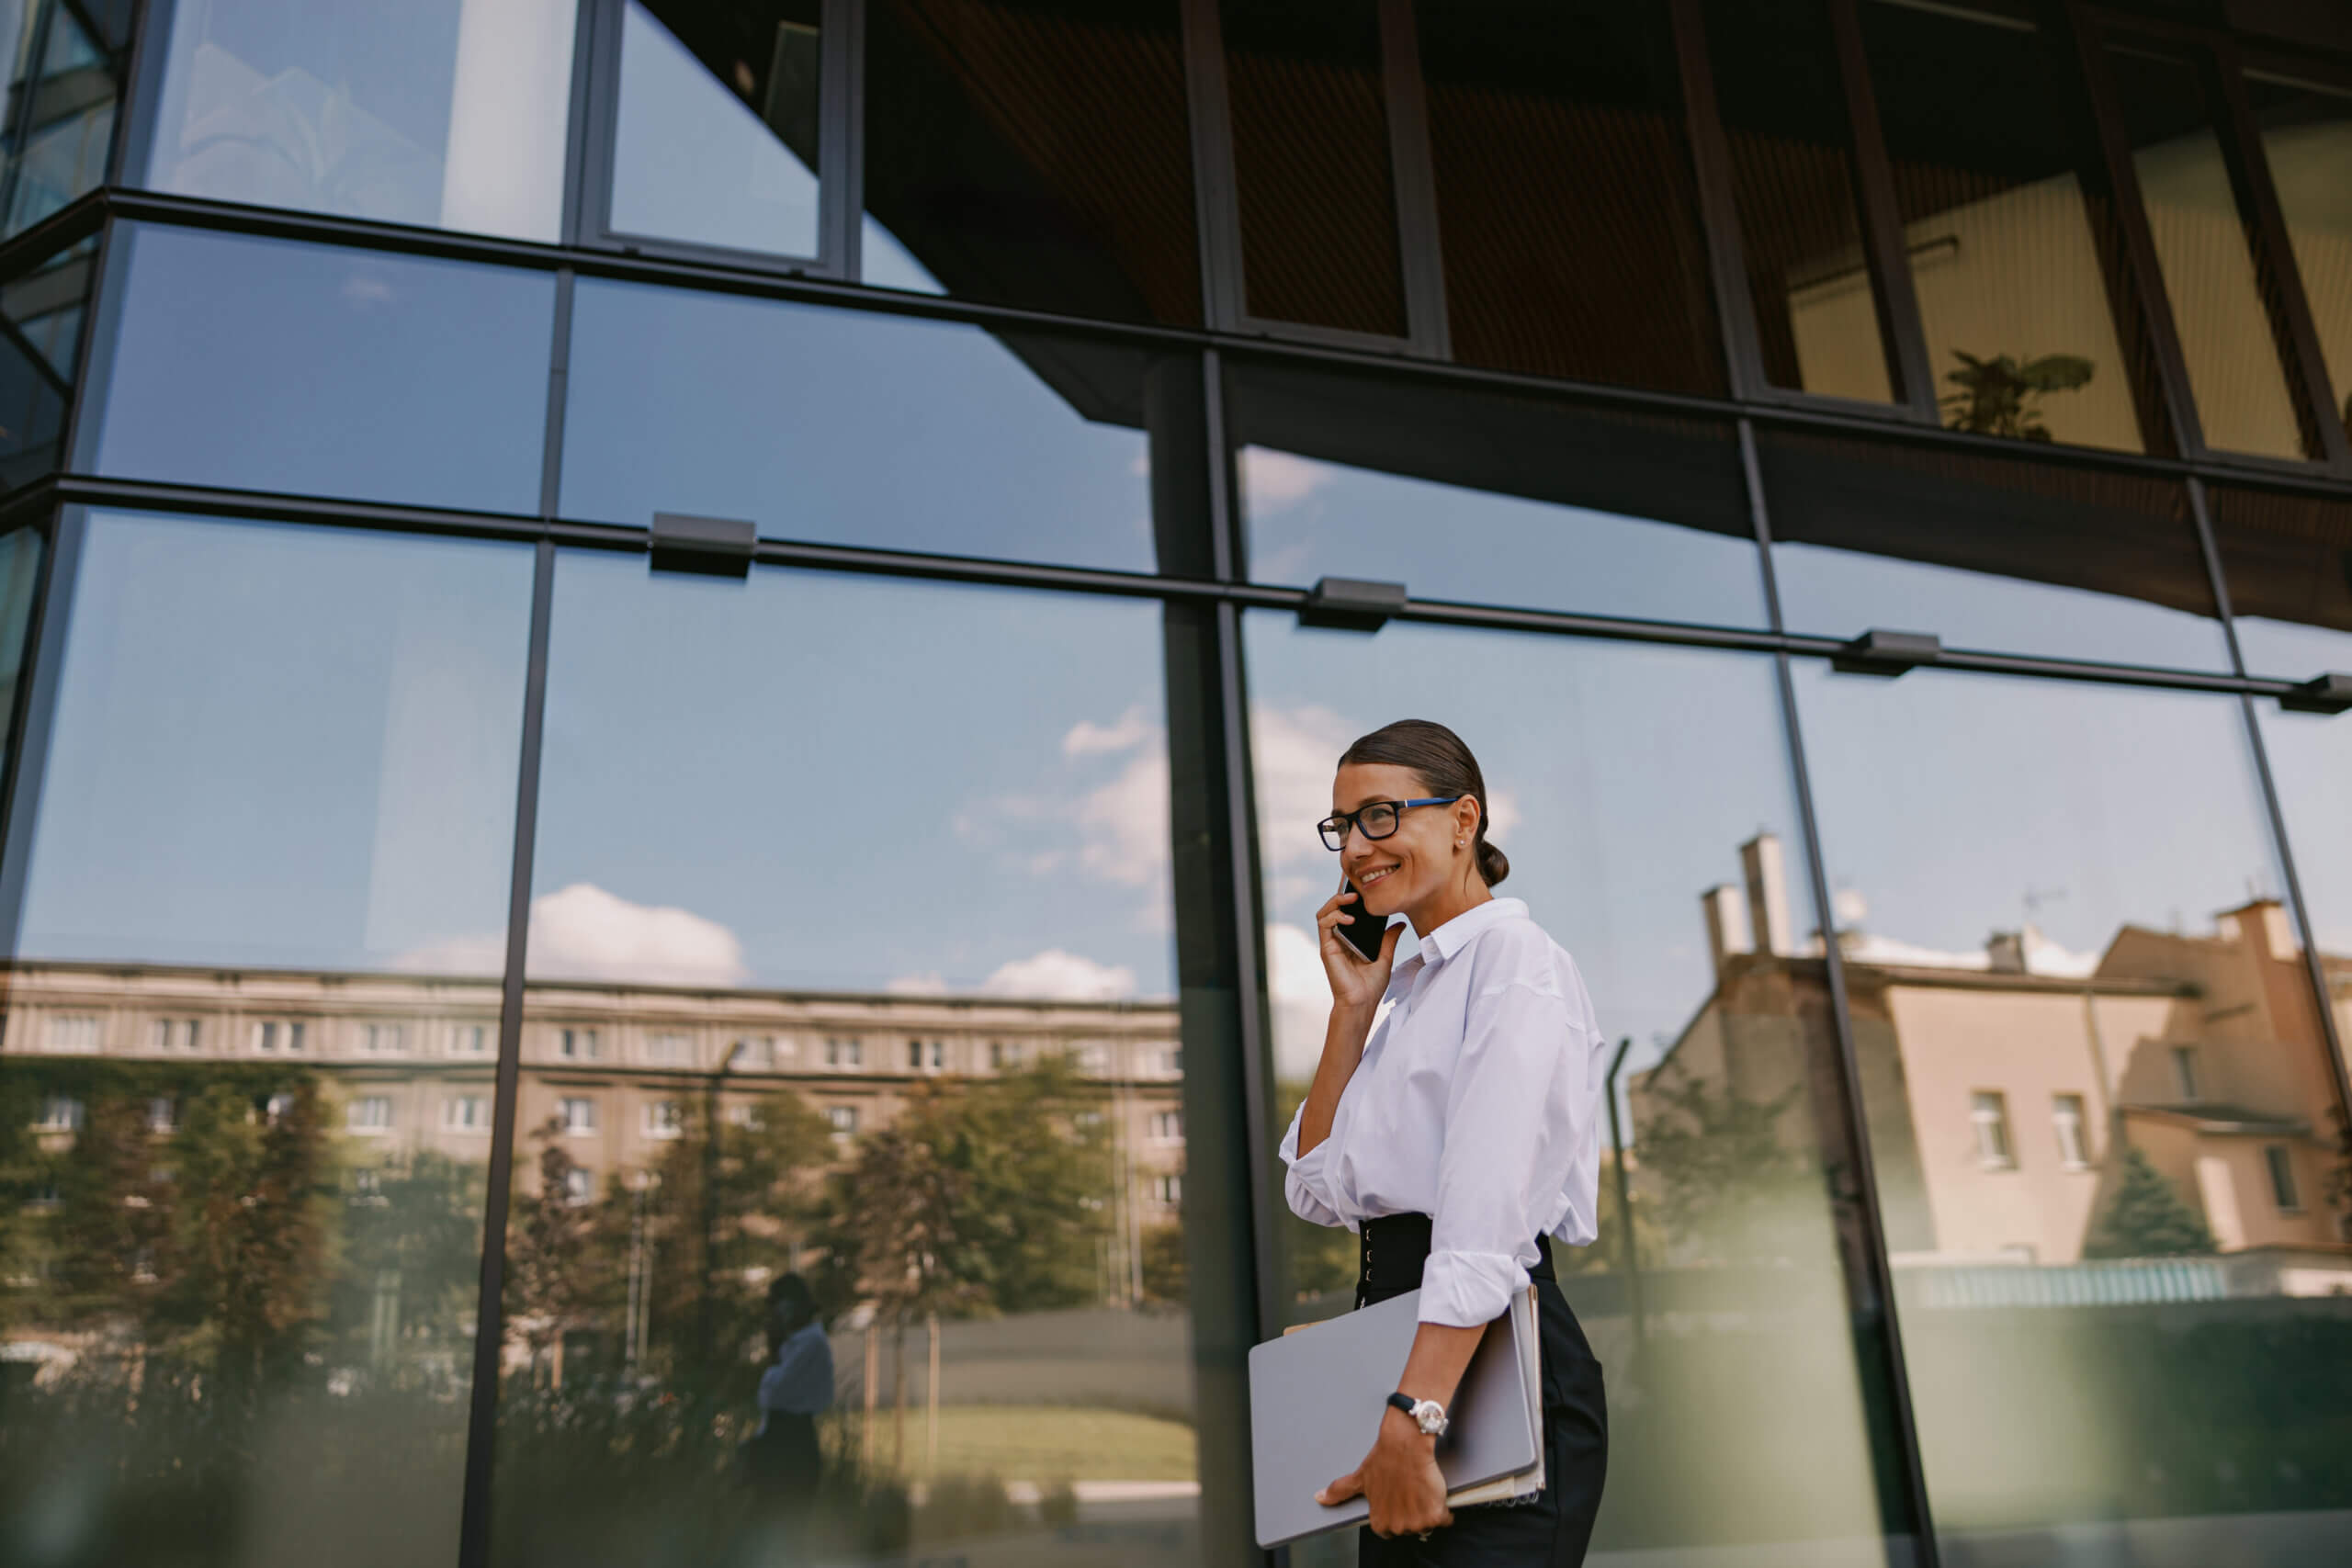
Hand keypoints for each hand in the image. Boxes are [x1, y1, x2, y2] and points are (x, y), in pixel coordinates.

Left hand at [1316, 1407, 1452, 1537]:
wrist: (1406, 1444)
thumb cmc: (1383, 1459)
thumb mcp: (1359, 1477)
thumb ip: (1339, 1492)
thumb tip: (1318, 1498)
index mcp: (1379, 1522)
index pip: (1391, 1530)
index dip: (1396, 1513)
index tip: (1398, 1499)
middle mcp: (1397, 1526)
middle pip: (1411, 1528)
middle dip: (1412, 1512)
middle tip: (1409, 1491)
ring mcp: (1416, 1522)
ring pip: (1428, 1524)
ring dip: (1428, 1509)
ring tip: (1420, 1488)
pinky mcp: (1434, 1515)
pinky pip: (1445, 1519)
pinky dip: (1444, 1508)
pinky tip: (1433, 1491)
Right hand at [1317, 887, 1402, 1012]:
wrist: (1363, 1002)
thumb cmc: (1371, 984)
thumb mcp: (1385, 956)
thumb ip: (1388, 939)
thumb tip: (1400, 924)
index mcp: (1351, 938)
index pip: (1346, 911)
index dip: (1350, 897)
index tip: (1362, 887)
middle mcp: (1339, 938)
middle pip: (1333, 908)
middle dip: (1341, 894)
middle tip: (1356, 888)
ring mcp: (1331, 942)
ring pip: (1324, 912)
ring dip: (1335, 902)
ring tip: (1351, 898)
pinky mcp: (1327, 948)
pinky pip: (1324, 924)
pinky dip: (1334, 916)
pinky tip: (1349, 918)